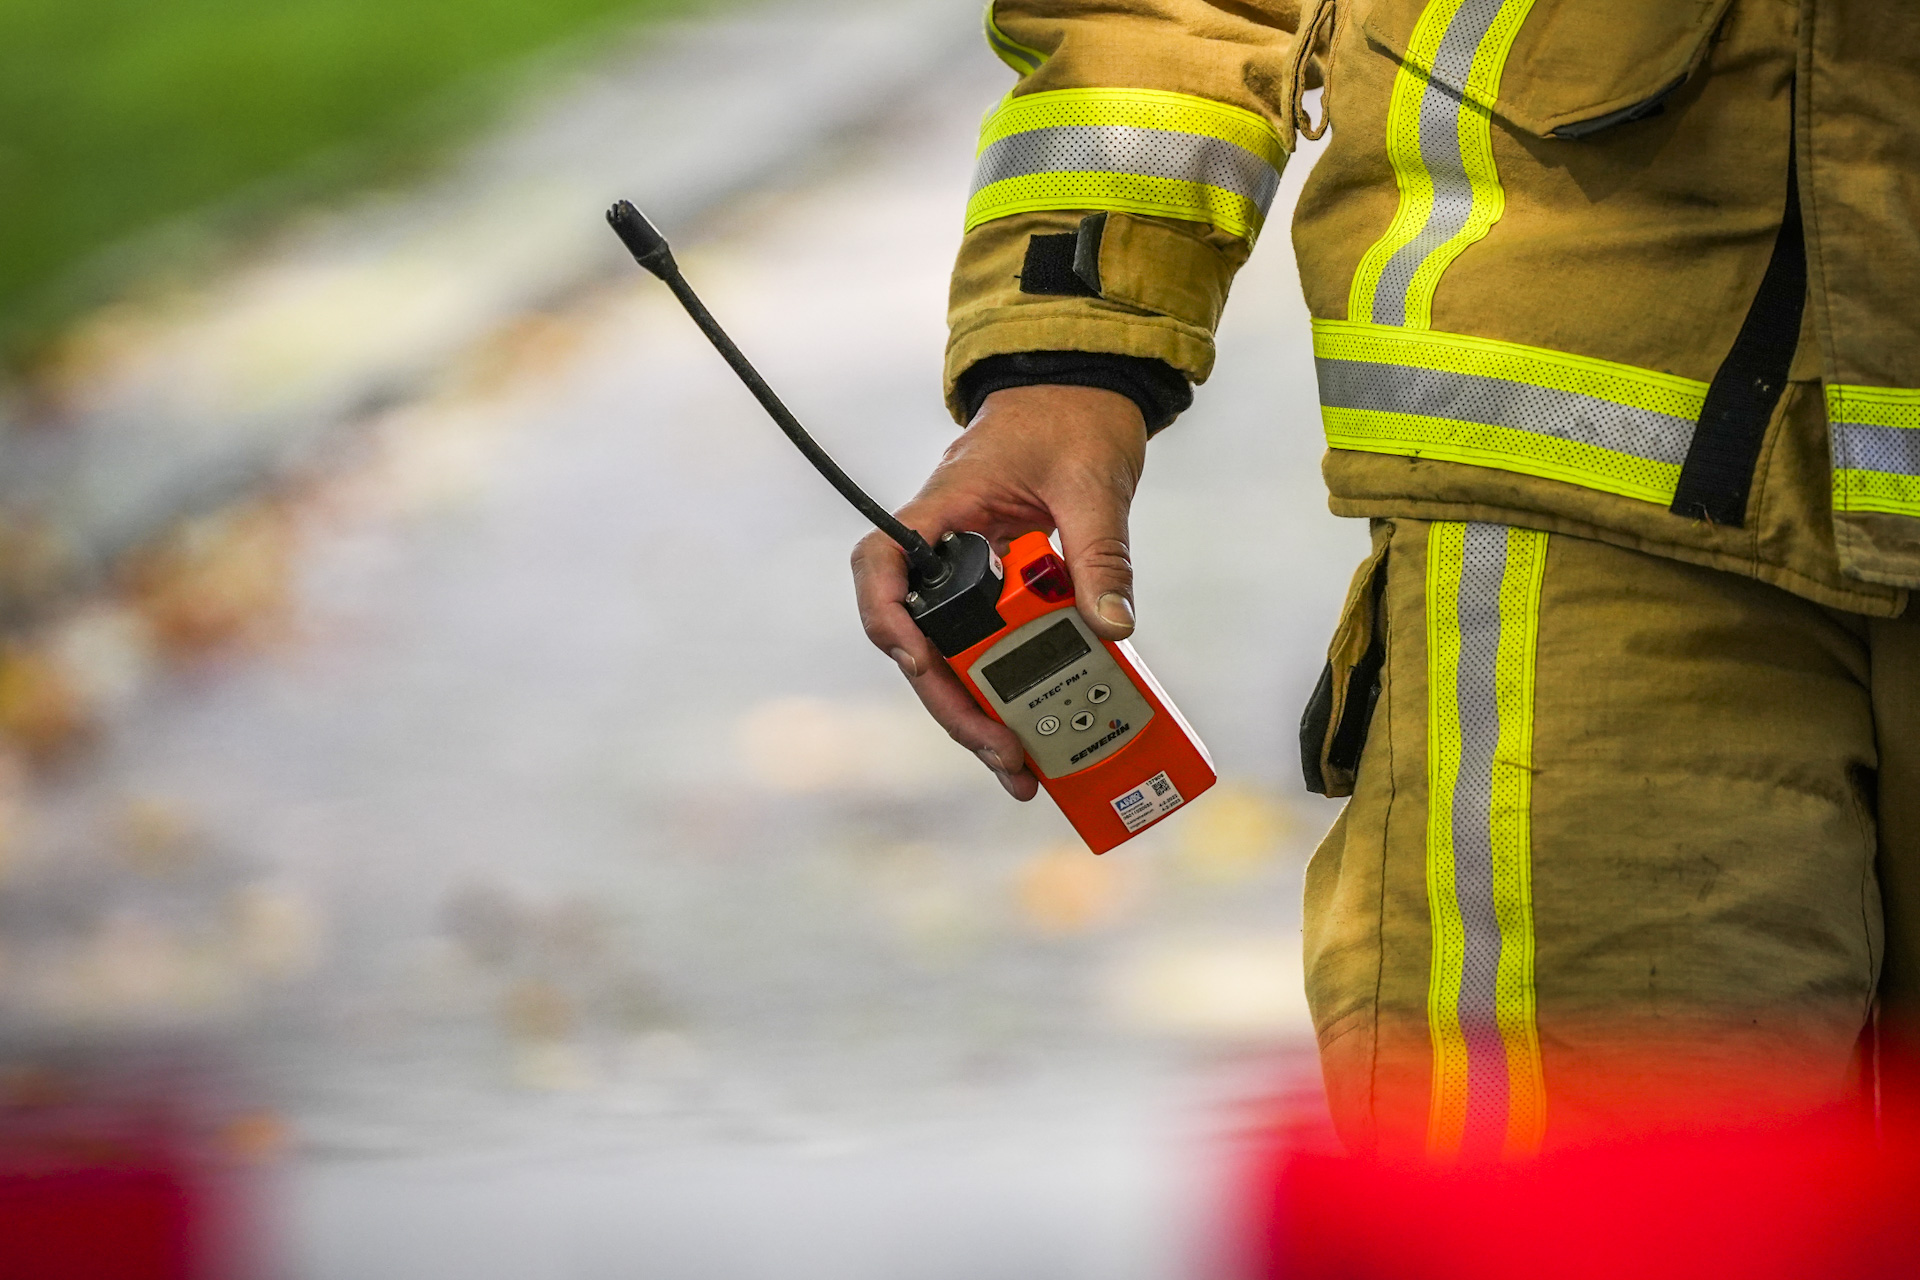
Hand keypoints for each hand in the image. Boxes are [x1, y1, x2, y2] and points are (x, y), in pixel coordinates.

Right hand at [852, 383, 1147, 799]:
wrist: (1085, 389)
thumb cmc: (1074, 419)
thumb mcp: (1093, 483)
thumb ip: (1101, 554)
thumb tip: (1113, 627)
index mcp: (944, 508)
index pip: (881, 563)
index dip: (886, 617)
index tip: (919, 660)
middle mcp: (945, 549)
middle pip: (921, 643)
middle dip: (954, 706)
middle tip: (1003, 754)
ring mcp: (970, 575)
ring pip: (955, 658)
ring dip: (980, 715)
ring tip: (1022, 771)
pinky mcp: (1002, 590)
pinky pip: (994, 648)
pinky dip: (1012, 692)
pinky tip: (1041, 735)